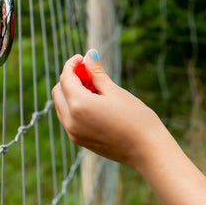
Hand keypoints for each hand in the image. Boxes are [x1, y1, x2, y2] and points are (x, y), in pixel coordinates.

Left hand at [52, 51, 162, 169]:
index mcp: (79, 105)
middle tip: (88, 72)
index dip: (72, 64)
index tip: (82, 58)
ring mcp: (73, 133)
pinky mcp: (79, 140)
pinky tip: (94, 103)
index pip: (66, 78)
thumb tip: (89, 54)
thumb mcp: (115, 92)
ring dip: (70, 93)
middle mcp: (71, 120)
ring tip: (94, 88)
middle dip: (69, 78)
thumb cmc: (136, 119)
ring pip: (61, 106)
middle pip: (58, 91)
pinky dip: (74, 107)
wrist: (147, 149)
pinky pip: (68, 119)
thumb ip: (97, 73)